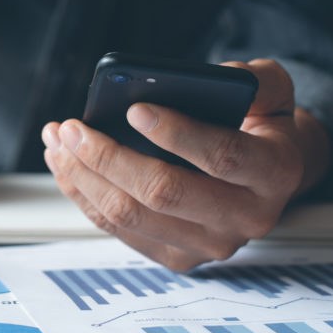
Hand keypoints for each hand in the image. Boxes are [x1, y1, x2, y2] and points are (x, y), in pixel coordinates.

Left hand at [42, 59, 329, 271]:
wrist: (263, 177)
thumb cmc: (258, 125)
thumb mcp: (272, 93)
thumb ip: (256, 78)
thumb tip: (215, 75)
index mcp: (276, 173)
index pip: (223, 157)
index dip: (176, 133)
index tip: (134, 108)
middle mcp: (247, 218)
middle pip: (164, 192)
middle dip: (108, 156)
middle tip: (72, 127)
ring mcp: (210, 246)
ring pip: (131, 214)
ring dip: (83, 175)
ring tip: (57, 140)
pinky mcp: (176, 257)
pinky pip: (118, 229)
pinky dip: (83, 194)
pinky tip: (65, 163)